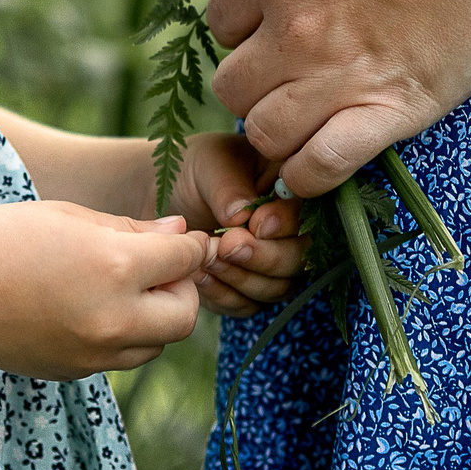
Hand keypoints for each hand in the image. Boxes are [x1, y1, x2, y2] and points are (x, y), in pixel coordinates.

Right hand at [0, 200, 212, 378]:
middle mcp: (112, 319)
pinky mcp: (74, 372)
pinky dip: (122, 336)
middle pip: (185, 316)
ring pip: (156, 344)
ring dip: (153, 317)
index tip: (185, 240)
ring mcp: (93, 354)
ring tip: (120, 289)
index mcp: (114, 268)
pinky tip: (89, 309)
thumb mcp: (72, 218)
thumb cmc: (4, 238)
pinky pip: (120, 359)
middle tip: (157, 269)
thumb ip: (132, 231)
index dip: (191, 246)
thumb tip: (180, 236)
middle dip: (181, 289)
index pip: (184, 261)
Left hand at [167, 133, 308, 316]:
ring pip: (277, 288)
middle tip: (227, 245)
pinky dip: (224, 294)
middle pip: (299, 259)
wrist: (163, 196)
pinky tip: (200, 275)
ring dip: (241, 277)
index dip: (287, 224)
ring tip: (207, 256)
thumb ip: (229, 187)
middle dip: (264, 257)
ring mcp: (273, 264)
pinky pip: (248, 305)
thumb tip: (242, 215)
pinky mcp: (249, 290)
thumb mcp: (209, 164)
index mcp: (292, 191)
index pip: (307, 215)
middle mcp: (292, 232)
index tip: (255, 223)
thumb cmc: (193, 170)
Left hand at [205, 0, 470, 197]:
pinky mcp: (389, 109)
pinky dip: (311, 175)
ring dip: (279, 136)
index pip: (221, 20)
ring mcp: (336, 72)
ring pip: (263, 133)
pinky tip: (322, 166)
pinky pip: (318, 167)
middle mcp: (292, 26)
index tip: (272, 36)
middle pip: (231, 87)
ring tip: (307, 129)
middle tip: (291, 86)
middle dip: (255, 90)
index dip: (245, 33)